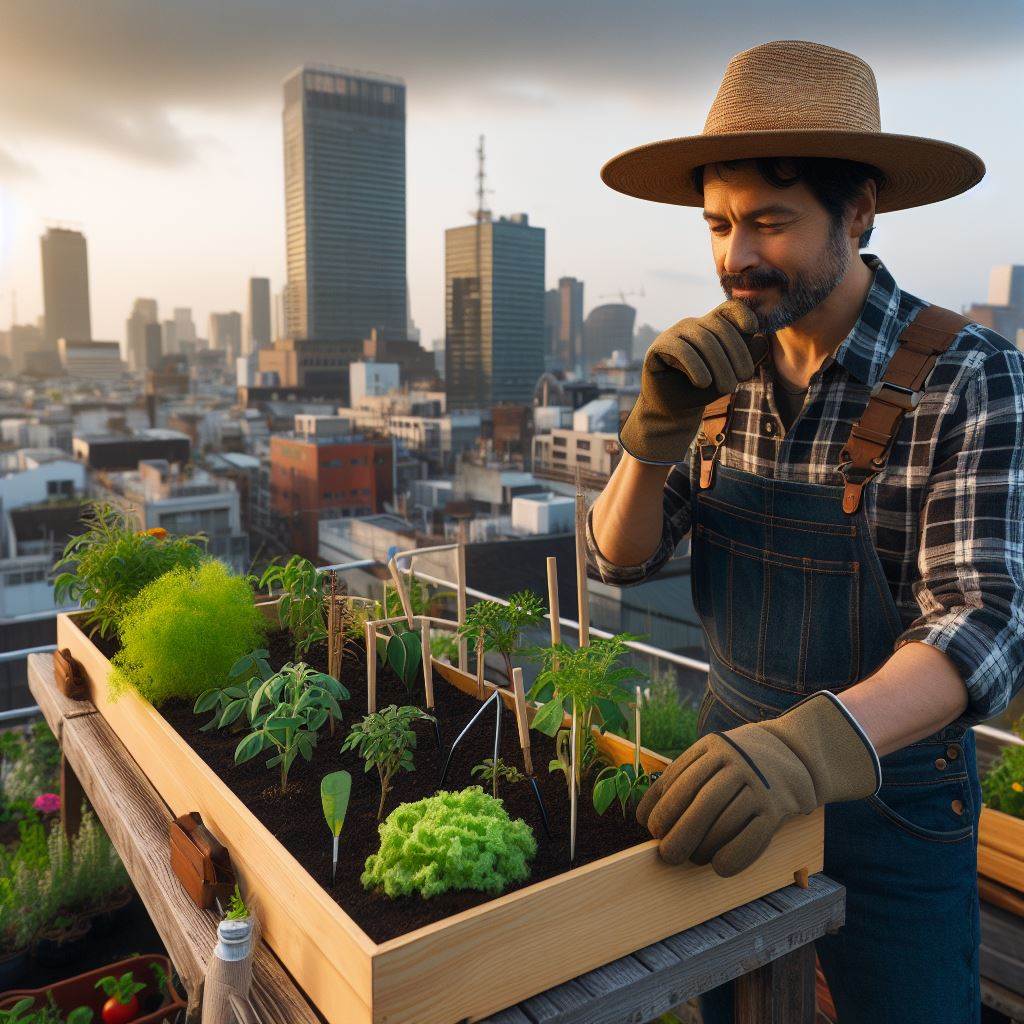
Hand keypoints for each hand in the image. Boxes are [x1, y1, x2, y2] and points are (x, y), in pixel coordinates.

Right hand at [619, 300, 767, 464]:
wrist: (676, 410)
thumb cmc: (704, 390)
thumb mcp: (731, 374)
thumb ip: (748, 356)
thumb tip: (761, 338)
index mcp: (711, 326)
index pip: (729, 309)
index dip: (742, 313)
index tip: (753, 329)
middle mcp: (693, 325)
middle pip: (720, 327)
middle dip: (736, 354)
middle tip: (742, 380)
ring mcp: (674, 333)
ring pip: (703, 339)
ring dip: (720, 366)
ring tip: (727, 389)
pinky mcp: (658, 347)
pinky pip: (681, 350)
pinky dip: (696, 367)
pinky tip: (703, 383)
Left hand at [636, 691, 880, 876]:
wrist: (793, 754)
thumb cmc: (736, 763)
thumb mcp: (709, 757)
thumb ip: (680, 779)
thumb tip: (643, 817)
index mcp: (713, 747)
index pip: (681, 779)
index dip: (662, 807)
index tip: (651, 828)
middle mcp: (736, 762)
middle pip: (703, 802)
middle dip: (680, 832)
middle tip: (667, 855)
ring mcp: (759, 784)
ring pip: (726, 821)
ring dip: (704, 847)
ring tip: (692, 859)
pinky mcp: (777, 807)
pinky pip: (754, 836)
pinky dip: (734, 856)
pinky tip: (719, 867)